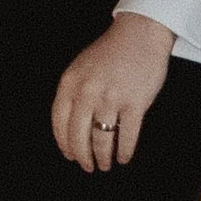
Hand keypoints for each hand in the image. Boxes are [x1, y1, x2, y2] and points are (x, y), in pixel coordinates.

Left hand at [51, 11, 174, 170]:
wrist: (140, 34)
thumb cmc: (111, 51)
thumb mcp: (81, 67)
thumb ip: (73, 92)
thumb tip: (69, 125)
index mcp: (70, 83)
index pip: (59, 122)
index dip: (64, 143)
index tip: (68, 155)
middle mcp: (87, 92)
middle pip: (79, 136)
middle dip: (82, 156)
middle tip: (87, 166)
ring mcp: (111, 98)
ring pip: (102, 140)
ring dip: (103, 157)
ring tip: (105, 165)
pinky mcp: (134, 104)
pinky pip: (127, 136)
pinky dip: (124, 151)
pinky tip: (124, 157)